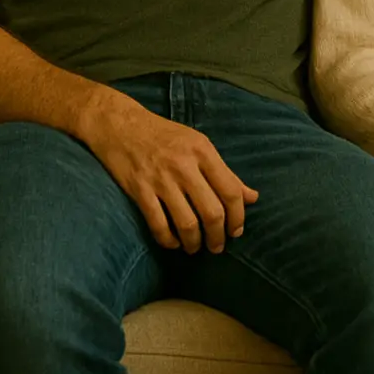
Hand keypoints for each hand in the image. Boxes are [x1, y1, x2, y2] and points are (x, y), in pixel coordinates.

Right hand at [78, 88, 258, 254]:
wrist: (121, 125)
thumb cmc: (165, 135)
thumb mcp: (199, 145)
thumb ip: (225, 172)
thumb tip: (252, 197)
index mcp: (203, 152)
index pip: (230, 190)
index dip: (238, 217)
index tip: (236, 231)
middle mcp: (184, 165)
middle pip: (212, 212)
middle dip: (218, 237)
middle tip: (217, 247)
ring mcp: (161, 179)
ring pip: (187, 223)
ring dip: (194, 243)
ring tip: (195, 248)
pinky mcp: (139, 191)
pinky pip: (159, 225)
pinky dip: (169, 240)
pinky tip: (174, 242)